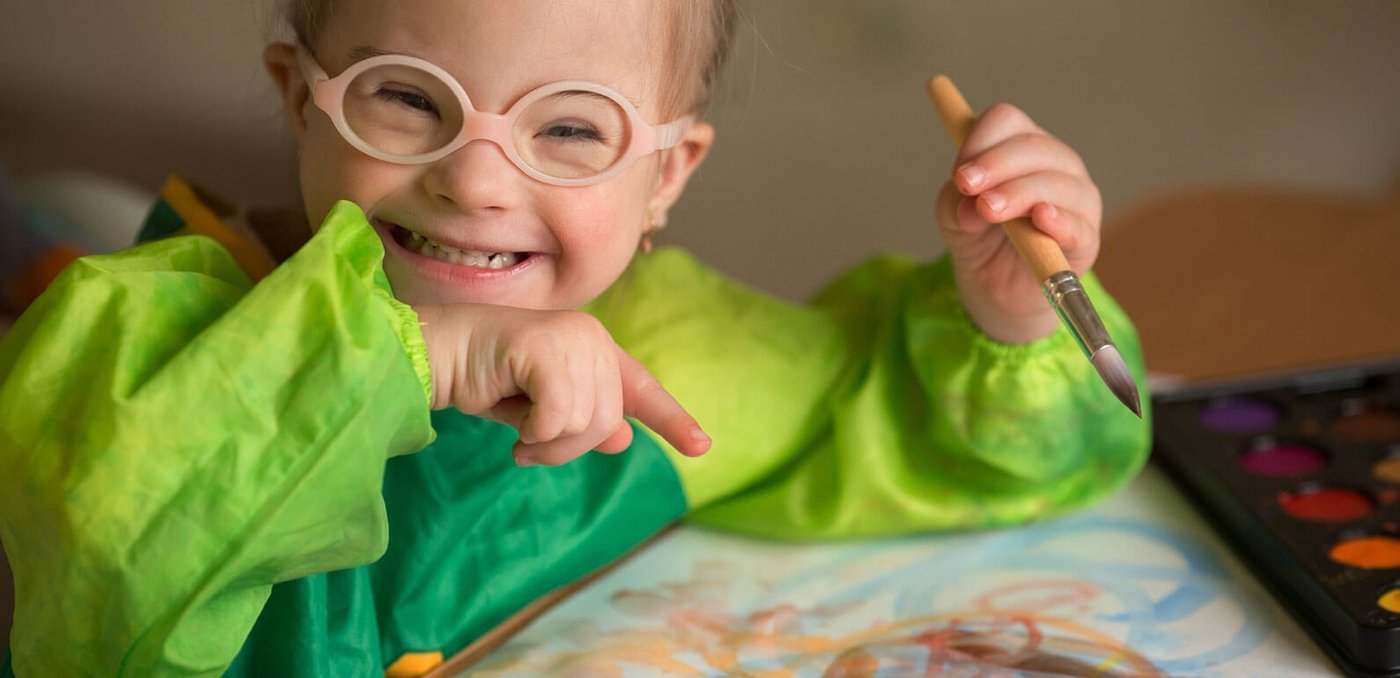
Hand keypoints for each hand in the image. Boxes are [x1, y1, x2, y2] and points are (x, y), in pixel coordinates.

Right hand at [415, 304, 710, 465]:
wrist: (436, 355)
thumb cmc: (482, 377)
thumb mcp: (539, 409)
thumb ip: (580, 419)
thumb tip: (622, 437)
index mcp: (594, 347)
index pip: (641, 388)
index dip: (672, 419)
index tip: (702, 447)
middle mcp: (592, 337)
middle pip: (607, 422)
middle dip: (568, 447)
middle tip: (529, 446)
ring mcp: (574, 338)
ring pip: (586, 425)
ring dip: (548, 444)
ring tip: (519, 434)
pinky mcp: (549, 348)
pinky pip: (559, 418)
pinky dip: (534, 432)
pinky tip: (511, 422)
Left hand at [936, 102, 1102, 342]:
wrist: (997, 289)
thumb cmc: (980, 240)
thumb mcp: (954, 218)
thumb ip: (955, 203)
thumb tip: (971, 205)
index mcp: (1022, 147)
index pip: (1006, 121)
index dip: (978, 141)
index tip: (957, 173)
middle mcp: (1057, 164)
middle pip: (1032, 146)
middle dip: (995, 165)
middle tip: (967, 187)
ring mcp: (1078, 200)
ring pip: (1055, 183)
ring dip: (1018, 193)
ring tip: (988, 210)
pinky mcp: (1086, 241)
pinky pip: (1078, 226)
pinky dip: (1060, 221)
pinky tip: (1042, 218)